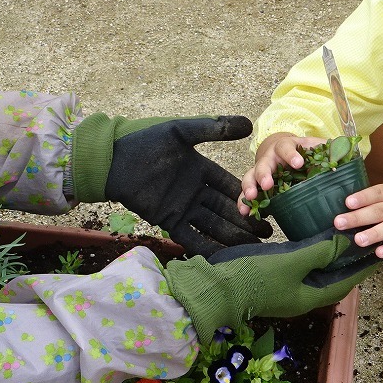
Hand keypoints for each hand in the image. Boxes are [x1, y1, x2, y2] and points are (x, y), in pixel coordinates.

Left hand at [71, 113, 271, 256]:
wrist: (113, 162)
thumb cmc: (146, 143)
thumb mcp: (181, 132)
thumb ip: (213, 128)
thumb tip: (248, 123)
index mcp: (202, 170)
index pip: (230, 186)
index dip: (248, 197)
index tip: (268, 206)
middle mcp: (196, 191)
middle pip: (226, 210)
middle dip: (246, 222)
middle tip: (268, 234)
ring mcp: (183, 208)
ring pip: (214, 226)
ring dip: (232, 238)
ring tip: (254, 250)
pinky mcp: (168, 221)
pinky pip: (192, 237)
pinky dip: (207, 248)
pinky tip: (224, 258)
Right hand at [163, 229, 378, 336]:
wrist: (217, 286)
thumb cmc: (255, 276)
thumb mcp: (291, 261)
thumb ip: (320, 251)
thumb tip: (345, 241)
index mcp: (312, 296)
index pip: (347, 281)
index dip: (363, 266)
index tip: (378, 251)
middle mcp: (303, 294)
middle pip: (335, 276)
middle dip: (350, 259)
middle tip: (364, 238)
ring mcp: (289, 287)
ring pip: (319, 271)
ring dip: (332, 255)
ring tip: (345, 236)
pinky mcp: (277, 277)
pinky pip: (303, 266)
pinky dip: (313, 253)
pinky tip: (315, 238)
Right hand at [237, 131, 329, 215]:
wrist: (281, 149)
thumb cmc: (300, 150)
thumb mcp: (313, 146)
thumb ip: (328, 148)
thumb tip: (347, 148)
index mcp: (285, 148)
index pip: (286, 148)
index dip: (292, 155)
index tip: (299, 163)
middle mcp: (269, 158)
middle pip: (263, 164)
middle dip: (264, 175)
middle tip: (267, 185)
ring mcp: (260, 171)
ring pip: (250, 177)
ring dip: (249, 187)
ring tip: (250, 198)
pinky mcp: (256, 184)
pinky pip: (246, 193)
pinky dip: (244, 202)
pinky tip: (244, 211)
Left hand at [336, 184, 382, 256]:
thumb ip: (377, 200)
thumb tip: (347, 209)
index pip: (377, 193)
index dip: (362, 197)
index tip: (347, 202)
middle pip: (379, 211)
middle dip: (358, 217)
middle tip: (340, 223)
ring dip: (374, 233)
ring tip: (358, 240)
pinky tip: (380, 253)